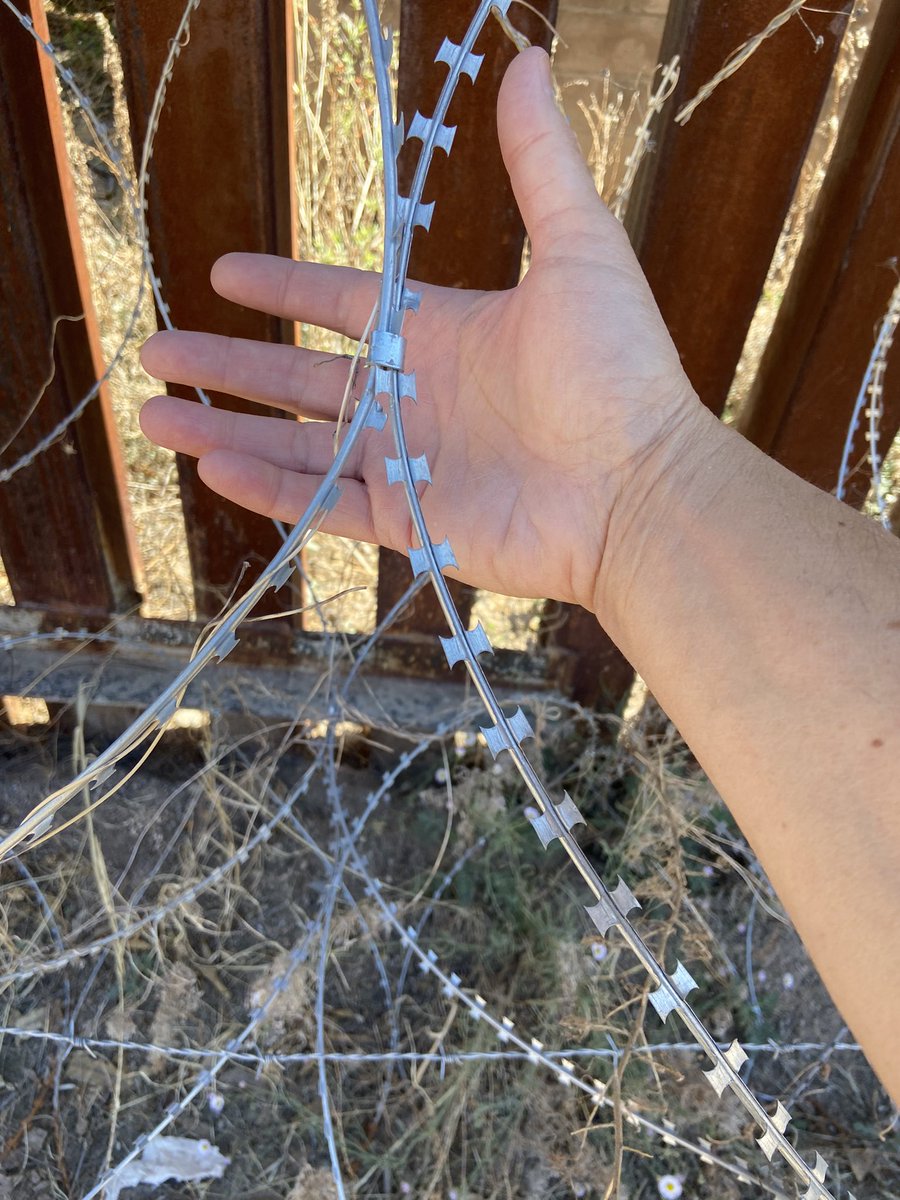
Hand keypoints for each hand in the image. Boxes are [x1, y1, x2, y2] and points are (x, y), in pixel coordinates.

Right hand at [140, 47, 698, 615]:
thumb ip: (540, 164)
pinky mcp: (411, 524)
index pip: (343, 306)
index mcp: (442, 335)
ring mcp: (409, 466)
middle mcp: (415, 400)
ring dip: (225, 429)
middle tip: (156, 351)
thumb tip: (526, 63)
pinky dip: (269, 489)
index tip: (224, 274)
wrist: (642, 488)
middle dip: (227, 364)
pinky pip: (325, 506)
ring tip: (154, 414)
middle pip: (299, 380)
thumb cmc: (619, 372)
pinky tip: (212, 466)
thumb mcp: (579, 249)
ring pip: (297, 446)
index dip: (283, 290)